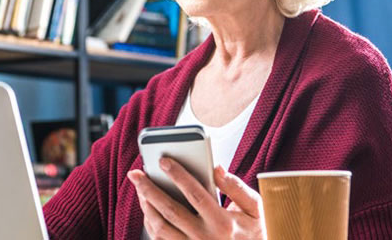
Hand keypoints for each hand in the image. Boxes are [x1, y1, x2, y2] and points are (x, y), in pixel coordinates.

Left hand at [127, 157, 265, 239]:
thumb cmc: (254, 232)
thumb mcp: (255, 209)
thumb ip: (237, 187)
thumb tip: (217, 168)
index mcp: (223, 223)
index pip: (195, 194)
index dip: (178, 175)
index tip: (163, 160)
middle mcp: (205, 238)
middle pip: (170, 210)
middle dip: (150, 189)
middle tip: (136, 174)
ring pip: (161, 227)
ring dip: (147, 207)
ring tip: (140, 189)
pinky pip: (161, 239)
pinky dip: (151, 223)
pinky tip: (148, 208)